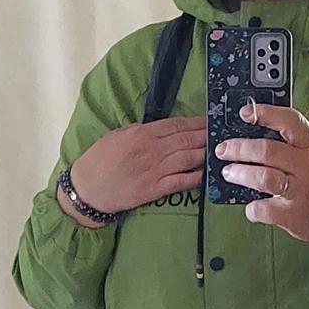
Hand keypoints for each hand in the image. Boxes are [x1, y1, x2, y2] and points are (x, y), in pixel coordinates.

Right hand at [68, 116, 206, 213]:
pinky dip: (195, 176)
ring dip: (204, 153)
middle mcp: (152, 149)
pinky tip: (205, 173)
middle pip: (186, 139)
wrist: (88, 188)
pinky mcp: (155, 189)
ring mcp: (155, 170)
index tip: (208, 120)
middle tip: (220, 132)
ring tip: (217, 150)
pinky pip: (181, 181)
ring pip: (188, 158)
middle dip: (205, 135)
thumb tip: (160, 128)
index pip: (175, 124)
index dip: (195, 122)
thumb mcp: (117, 135)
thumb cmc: (99, 160)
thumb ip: (139, 130)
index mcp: (142, 133)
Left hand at [214, 103, 308, 260]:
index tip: (244, 113)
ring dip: (241, 173)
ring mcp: (301, 191)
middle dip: (239, 148)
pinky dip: (252, 207)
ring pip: (265, 178)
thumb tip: (249, 133)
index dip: (266, 114)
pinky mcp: (294, 215)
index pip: (290, 122)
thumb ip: (290, 143)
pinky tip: (251, 205)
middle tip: (223, 150)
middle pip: (268, 151)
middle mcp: (308, 166)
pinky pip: (264, 209)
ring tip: (229, 173)